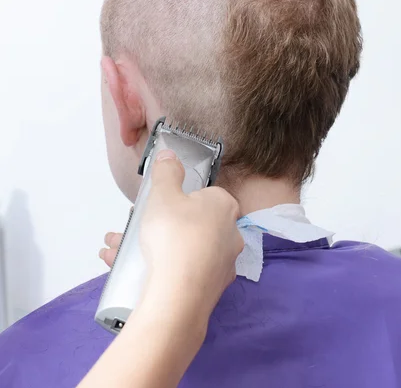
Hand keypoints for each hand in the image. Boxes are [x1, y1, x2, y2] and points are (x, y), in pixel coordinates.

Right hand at [100, 149, 242, 326]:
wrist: (178, 298)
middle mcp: (230, 234)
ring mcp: (222, 265)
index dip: (178, 198)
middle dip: (154, 224)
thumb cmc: (174, 237)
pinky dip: (158, 269)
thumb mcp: (163, 195)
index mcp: (225, 207)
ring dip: (148, 247)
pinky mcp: (210, 290)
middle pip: (189, 223)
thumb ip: (166, 172)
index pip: (203, 195)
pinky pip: (180, 272)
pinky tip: (128, 272)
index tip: (156, 205)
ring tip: (115, 250)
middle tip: (130, 228)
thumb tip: (169, 155)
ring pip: (181, 249)